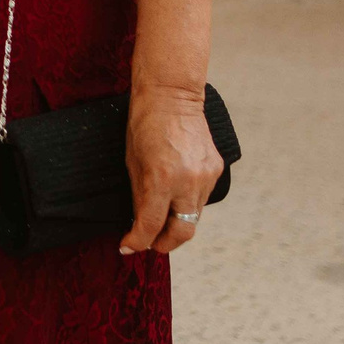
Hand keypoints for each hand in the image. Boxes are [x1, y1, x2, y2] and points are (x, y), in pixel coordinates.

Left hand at [121, 83, 224, 254]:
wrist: (172, 96)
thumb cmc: (144, 125)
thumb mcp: (132, 162)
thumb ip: (138, 197)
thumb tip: (140, 224)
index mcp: (161, 178)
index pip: (151, 225)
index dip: (138, 241)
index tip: (128, 246)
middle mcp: (187, 181)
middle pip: (182, 232)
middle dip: (165, 244)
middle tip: (150, 244)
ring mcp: (206, 176)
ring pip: (193, 215)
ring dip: (176, 222)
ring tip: (161, 216)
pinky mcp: (216, 169)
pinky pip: (201, 196)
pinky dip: (187, 200)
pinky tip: (175, 190)